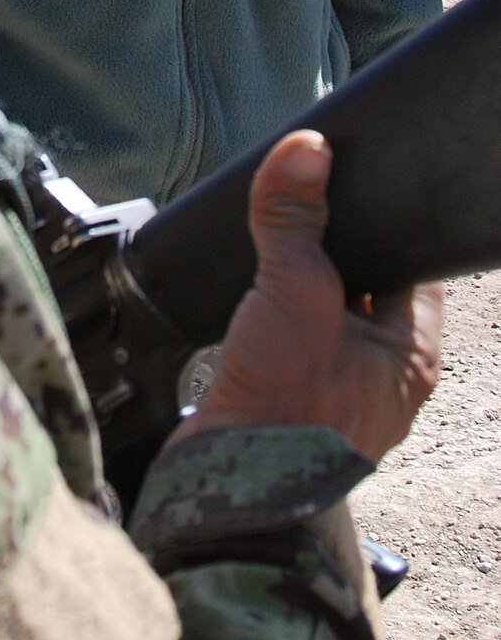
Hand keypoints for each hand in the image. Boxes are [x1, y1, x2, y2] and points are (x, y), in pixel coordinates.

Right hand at [173, 129, 442, 462]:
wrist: (227, 488)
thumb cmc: (287, 409)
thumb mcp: (296, 294)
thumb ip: (295, 220)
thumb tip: (303, 151)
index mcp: (409, 354)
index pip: (411, 264)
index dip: (383, 219)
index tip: (350, 181)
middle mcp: (379, 372)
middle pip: (363, 283)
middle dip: (330, 246)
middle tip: (301, 208)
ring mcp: (333, 387)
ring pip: (321, 311)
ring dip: (295, 282)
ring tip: (270, 252)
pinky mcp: (287, 397)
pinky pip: (287, 337)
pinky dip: (268, 314)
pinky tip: (248, 299)